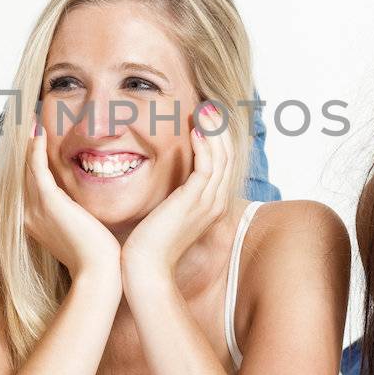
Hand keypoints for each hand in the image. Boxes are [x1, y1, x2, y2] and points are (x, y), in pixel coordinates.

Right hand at [23, 114, 120, 278]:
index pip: (27, 185)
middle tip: (26, 124)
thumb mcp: (79, 232)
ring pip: (26, 168)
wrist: (98, 274)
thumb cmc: (96, 257)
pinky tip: (38, 132)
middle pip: (21, 174)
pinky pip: (37, 168)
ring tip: (28, 121)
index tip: (33, 143)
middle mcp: (28, 215)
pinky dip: (36, 149)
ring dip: (27, 143)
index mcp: (34, 222)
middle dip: (23, 149)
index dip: (28, 162)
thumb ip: (74, 215)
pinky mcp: (48, 203)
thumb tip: (81, 207)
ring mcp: (35, 209)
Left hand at [121, 103, 233, 281]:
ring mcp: (207, 202)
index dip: (217, 138)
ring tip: (204, 109)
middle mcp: (215, 202)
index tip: (205, 117)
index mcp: (210, 204)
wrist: (145, 268)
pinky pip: (207, 166)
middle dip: (220, 129)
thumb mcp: (164, 212)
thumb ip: (170, 194)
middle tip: (209, 106)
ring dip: (214, 130)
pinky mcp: (194, 201)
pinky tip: (194, 130)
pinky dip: (204, 145)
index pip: (222, 163)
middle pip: (228, 156)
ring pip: (221, 157)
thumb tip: (163, 178)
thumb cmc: (148, 243)